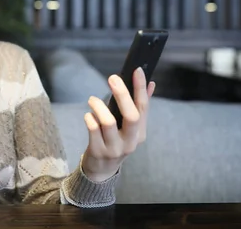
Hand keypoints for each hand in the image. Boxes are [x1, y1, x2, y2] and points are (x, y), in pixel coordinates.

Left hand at [81, 67, 155, 181]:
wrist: (102, 169)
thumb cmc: (117, 141)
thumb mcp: (131, 128)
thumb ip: (140, 106)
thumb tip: (151, 83)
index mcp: (140, 133)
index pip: (143, 107)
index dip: (140, 87)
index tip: (137, 70)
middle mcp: (130, 141)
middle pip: (131, 115)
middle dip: (122, 95)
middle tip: (113, 78)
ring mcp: (114, 148)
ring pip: (108, 122)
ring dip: (99, 106)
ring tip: (93, 100)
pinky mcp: (98, 151)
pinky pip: (92, 128)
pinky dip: (89, 118)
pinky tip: (89, 115)